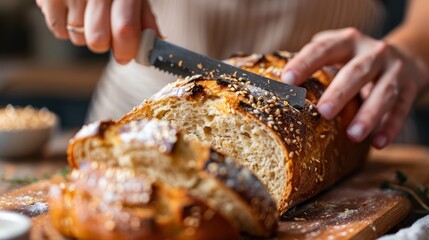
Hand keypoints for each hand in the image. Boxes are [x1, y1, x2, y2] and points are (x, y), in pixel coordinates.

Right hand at [36, 0, 158, 63]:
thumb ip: (144, 17)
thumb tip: (154, 42)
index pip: (125, 29)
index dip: (126, 50)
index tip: (126, 56)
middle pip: (98, 40)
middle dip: (105, 44)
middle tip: (106, 34)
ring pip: (79, 39)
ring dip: (85, 34)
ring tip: (87, 13)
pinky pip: (60, 32)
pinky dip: (67, 29)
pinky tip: (73, 11)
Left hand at [281, 28, 427, 148]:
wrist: (407, 57)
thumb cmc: (356, 61)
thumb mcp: (337, 55)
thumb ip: (315, 67)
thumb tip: (274, 90)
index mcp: (347, 42)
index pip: (323, 49)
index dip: (305, 63)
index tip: (287, 80)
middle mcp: (372, 52)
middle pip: (356, 72)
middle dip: (339, 92)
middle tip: (323, 112)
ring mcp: (394, 69)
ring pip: (384, 92)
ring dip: (368, 114)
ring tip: (352, 136)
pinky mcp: (411, 87)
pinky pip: (402, 109)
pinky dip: (391, 127)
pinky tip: (378, 144)